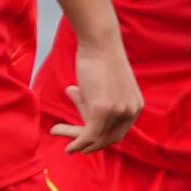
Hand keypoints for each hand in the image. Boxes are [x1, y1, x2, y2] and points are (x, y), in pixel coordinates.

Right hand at [52, 36, 141, 152]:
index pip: (118, 134)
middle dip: (86, 142)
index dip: (100, 140)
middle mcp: (131, 111)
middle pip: (107, 139)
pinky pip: (88, 135)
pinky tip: (68, 148)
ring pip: (94, 136)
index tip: (83, 140)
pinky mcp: (102, 109)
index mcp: (136, 106)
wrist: (99, 41)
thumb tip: (76, 109)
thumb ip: (93, 103)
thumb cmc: (99, 59)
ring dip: (73, 136)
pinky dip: (77, 144)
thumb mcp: (102, 87)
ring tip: (54, 130)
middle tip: (67, 140)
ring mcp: (118, 111)